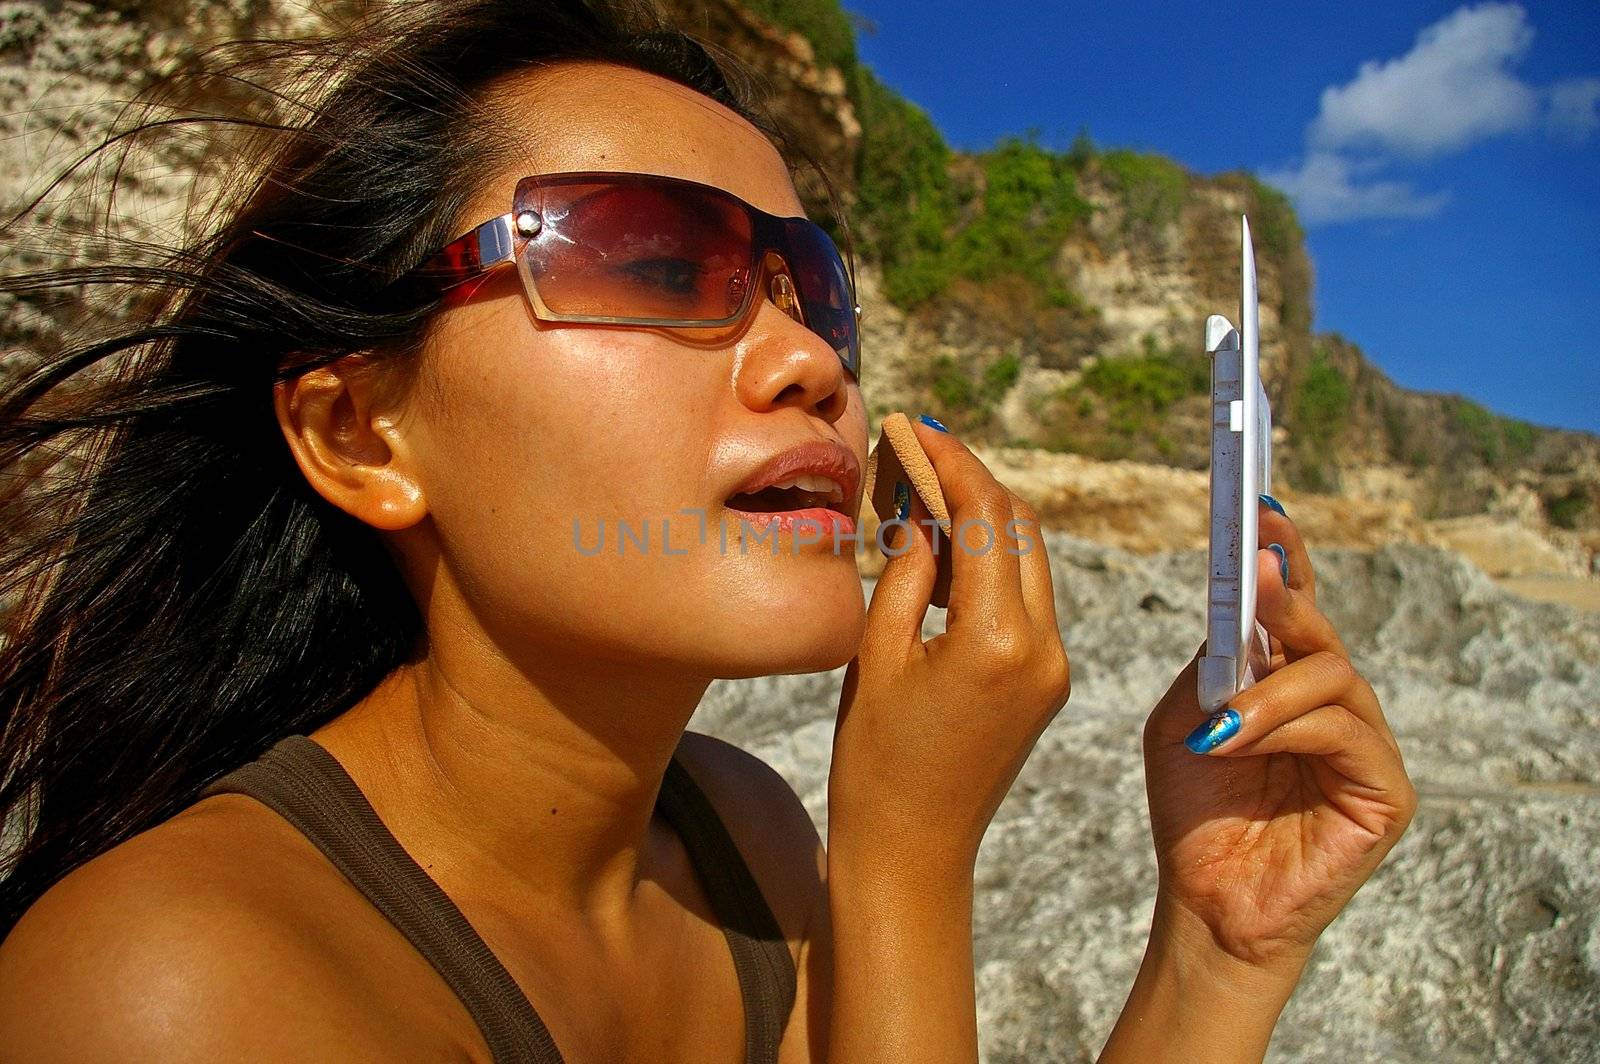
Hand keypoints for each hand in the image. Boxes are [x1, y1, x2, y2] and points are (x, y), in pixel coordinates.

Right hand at [829, 417, 1070, 874]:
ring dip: (984, 516)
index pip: (988, 517)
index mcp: (999, 640)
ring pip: (1030, 556)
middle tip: (917, 451)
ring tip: (923, 491)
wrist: (913, 850)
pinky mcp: (1049, 679)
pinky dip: (992, 559)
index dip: (951, 460)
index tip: (915, 426)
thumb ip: (906, 568)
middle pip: (1021, 526)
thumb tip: (919, 503)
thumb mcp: (877, 653)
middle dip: (972, 480)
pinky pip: (1027, 596)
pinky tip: (946, 545)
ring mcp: (1054, 665)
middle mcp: (1044, 647)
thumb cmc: (876, 761)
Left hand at [1141, 498, 1417, 973]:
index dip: (1286, 553)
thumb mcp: (1185, 716)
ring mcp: (1365, 745)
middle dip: (1284, 597)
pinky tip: (1236, 745)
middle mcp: (1334, 703)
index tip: (1259, 507)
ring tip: (1215, 725)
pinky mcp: (1386, 792)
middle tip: (1252, 573)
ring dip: (1266, 693)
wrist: (1205, 900)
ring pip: (1332, 676)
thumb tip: (1245, 593)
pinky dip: (1285, 731)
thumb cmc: (1196, 809)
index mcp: (1286, 680)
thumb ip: (1214, 660)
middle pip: (1320, 629)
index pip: (1297, 605)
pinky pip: (1344, 734)